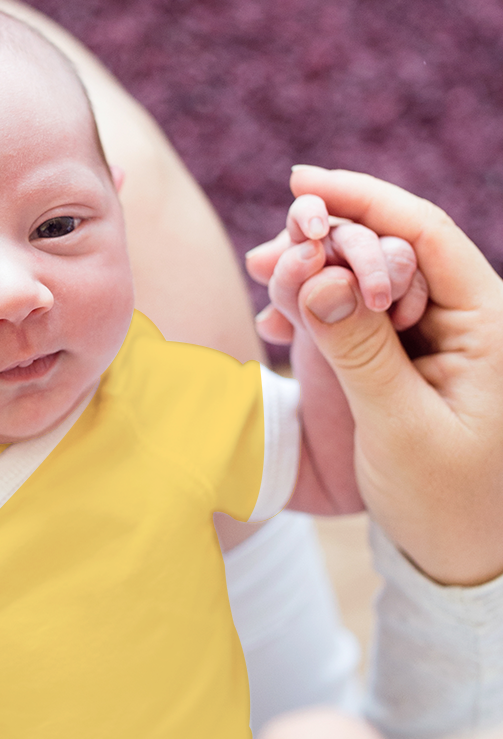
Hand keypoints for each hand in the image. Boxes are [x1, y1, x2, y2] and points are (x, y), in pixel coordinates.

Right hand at [257, 169, 502, 585]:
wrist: (461, 556)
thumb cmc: (448, 501)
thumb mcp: (399, 427)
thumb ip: (360, 350)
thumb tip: (314, 274)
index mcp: (490, 323)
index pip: (424, 235)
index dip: (364, 200)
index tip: (301, 183)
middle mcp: (468, 319)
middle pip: (392, 250)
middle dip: (326, 240)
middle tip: (260, 253)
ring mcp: (437, 341)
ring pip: (369, 284)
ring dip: (314, 278)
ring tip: (259, 279)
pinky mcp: (410, 363)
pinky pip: (360, 322)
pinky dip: (317, 316)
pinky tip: (277, 323)